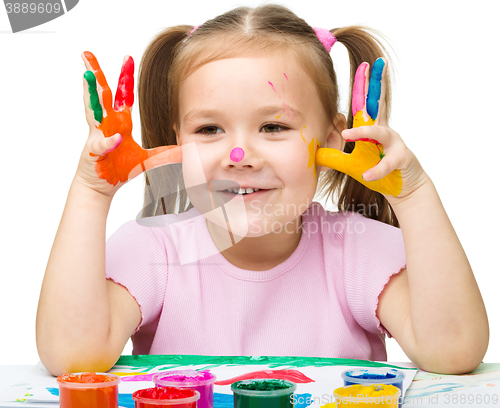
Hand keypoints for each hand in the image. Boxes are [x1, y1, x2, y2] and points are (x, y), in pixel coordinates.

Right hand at [76, 51, 181, 195]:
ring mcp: (98, 136)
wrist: (101, 186)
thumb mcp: (147, 160)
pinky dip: (108, 142)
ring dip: (90, 94)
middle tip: (89, 54)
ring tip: (88, 76)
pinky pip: (102, 145)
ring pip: (92, 111)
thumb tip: (184, 151)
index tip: (127, 59)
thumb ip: (164, 154)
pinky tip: (117, 139)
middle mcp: (106, 125)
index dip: (125, 79)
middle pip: (102, 96)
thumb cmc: (119, 169)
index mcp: (119, 123)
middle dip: (98, 75)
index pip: (123, 97)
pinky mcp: (94, 152)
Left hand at [316, 58, 426, 199]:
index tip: (364, 64)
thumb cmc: (377, 170)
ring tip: (345, 135)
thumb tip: (315, 153)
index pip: (366, 104)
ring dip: (363, 133)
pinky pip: (387, 164)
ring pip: (381, 133)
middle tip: (377, 63)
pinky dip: (376, 170)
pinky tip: (367, 175)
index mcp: (373, 128)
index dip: (364, 86)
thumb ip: (335, 158)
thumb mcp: (352, 164)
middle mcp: (385, 130)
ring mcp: (395, 144)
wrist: (404, 187)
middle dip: (377, 84)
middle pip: (380, 104)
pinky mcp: (402, 160)